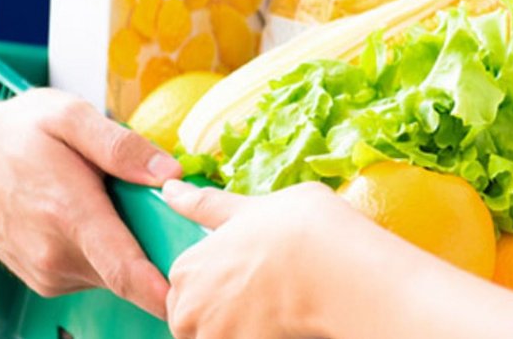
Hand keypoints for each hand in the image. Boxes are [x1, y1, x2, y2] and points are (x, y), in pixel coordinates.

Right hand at [0, 88, 180, 317]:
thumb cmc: (18, 134)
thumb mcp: (68, 116)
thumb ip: (120, 145)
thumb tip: (169, 172)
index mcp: (69, 215)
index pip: (125, 270)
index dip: (162, 291)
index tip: (193, 296)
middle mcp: (57, 255)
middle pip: (131, 272)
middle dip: (159, 252)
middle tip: (169, 214)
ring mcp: (49, 274)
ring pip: (115, 274)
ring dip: (131, 249)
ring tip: (119, 205)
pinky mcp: (47, 280)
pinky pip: (96, 273)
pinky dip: (108, 252)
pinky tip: (96, 218)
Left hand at [162, 180, 362, 337]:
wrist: (342, 273)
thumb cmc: (301, 230)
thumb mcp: (252, 206)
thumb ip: (207, 205)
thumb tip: (170, 189)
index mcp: (188, 268)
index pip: (185, 283)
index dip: (218, 278)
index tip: (247, 272)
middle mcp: (191, 310)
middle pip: (194, 318)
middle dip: (220, 311)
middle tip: (261, 293)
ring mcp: (215, 338)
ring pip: (216, 336)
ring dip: (238, 328)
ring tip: (272, 310)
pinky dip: (259, 335)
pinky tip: (283, 323)